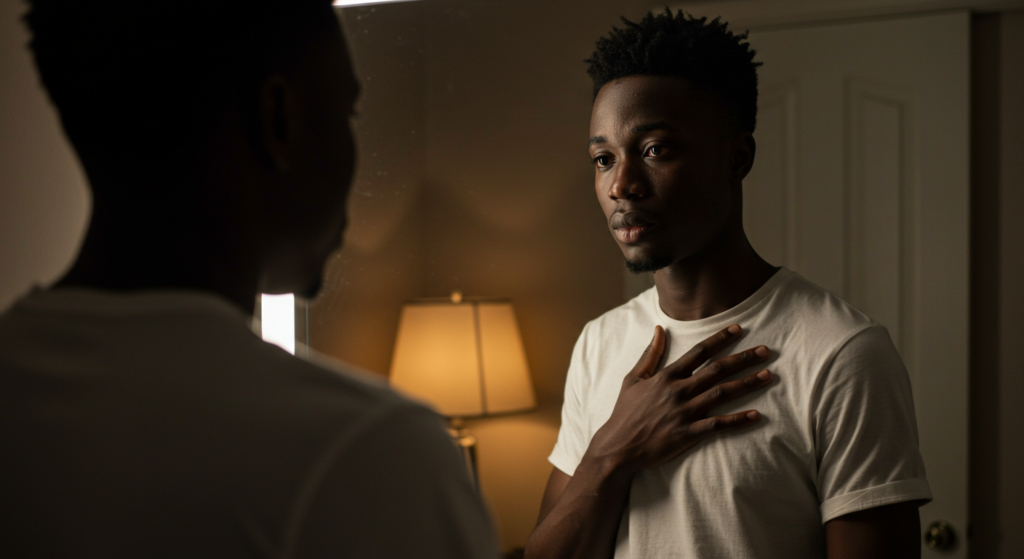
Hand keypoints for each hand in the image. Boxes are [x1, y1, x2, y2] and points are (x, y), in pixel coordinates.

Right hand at [585, 324, 772, 474]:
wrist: (619, 446)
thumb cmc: (625, 412)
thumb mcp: (633, 379)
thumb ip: (650, 354)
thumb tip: (659, 329)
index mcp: (666, 376)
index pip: (698, 352)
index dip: (720, 339)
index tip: (739, 329)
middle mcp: (678, 391)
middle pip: (717, 370)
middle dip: (743, 359)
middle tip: (766, 350)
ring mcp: (684, 412)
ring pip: (721, 394)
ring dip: (746, 384)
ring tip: (768, 375)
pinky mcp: (688, 434)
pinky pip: (718, 425)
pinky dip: (738, 420)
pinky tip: (757, 414)